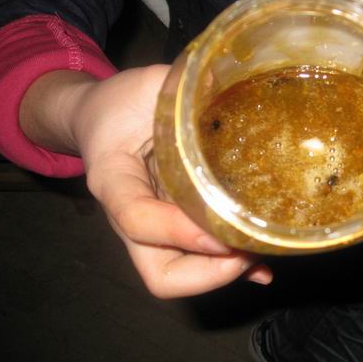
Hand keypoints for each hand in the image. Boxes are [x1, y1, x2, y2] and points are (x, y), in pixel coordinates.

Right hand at [21, 65, 271, 297]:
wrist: (100, 120)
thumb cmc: (119, 103)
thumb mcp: (143, 86)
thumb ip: (178, 89)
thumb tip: (224, 85)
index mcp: (114, 179)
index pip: (137, 219)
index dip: (181, 232)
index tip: (225, 231)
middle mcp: (130, 216)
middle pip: (162, 275)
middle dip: (211, 272)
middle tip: (249, 247)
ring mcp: (152, 228)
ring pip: (179, 277)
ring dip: (224, 273)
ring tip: (262, 253)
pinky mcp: (171, 226)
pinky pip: (192, 263)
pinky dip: (227, 269)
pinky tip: (261, 268)